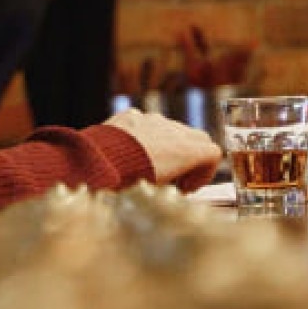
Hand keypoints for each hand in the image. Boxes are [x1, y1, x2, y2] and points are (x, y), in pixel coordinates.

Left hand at [103, 109, 221, 190]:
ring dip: (167, 148)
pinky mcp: (131, 116)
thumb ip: (176, 183)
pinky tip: (130, 156)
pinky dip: (145, 138)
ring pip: (170, 130)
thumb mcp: (160, 192)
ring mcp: (151, 120)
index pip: (212, 153)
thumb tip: (175, 186)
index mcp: (186, 149)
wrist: (95, 165)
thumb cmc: (128, 184)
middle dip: (189, 158)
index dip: (204, 173)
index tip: (187, 188)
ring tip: (148, 170)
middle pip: (195, 138)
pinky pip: (146, 124)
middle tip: (174, 180)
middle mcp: (172, 129)